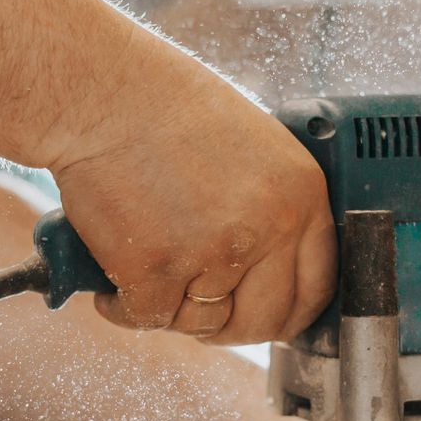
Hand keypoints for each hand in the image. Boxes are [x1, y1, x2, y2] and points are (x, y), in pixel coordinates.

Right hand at [50, 53, 336, 345]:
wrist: (102, 93)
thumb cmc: (164, 109)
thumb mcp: (252, 150)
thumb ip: (270, 209)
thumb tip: (266, 273)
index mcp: (302, 195)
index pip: (317, 287)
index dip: (289, 313)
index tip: (266, 317)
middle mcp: (269, 227)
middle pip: (266, 321)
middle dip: (231, 327)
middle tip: (200, 310)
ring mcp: (214, 252)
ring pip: (203, 323)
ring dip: (172, 310)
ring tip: (149, 271)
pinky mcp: (157, 269)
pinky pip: (149, 318)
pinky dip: (123, 307)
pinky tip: (113, 280)